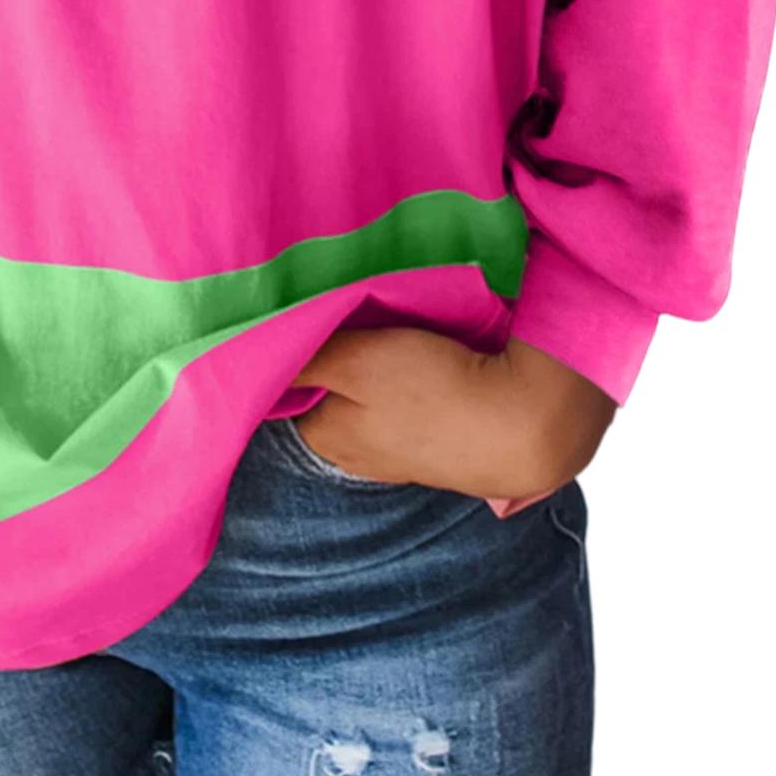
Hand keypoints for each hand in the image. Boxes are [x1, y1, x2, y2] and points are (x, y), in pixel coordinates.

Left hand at [290, 330, 615, 499]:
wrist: (525, 424)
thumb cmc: (432, 390)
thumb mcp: (354, 362)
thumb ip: (303, 358)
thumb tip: (250, 352)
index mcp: (326, 438)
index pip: (288, 391)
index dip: (293, 353)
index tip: (307, 319)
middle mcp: (358, 457)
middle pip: (329, 396)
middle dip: (334, 361)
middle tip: (350, 316)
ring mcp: (403, 458)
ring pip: (372, 402)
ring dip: (378, 372)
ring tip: (396, 333)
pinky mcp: (444, 448)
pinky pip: (413, 408)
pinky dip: (415, 386)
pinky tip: (431, 360)